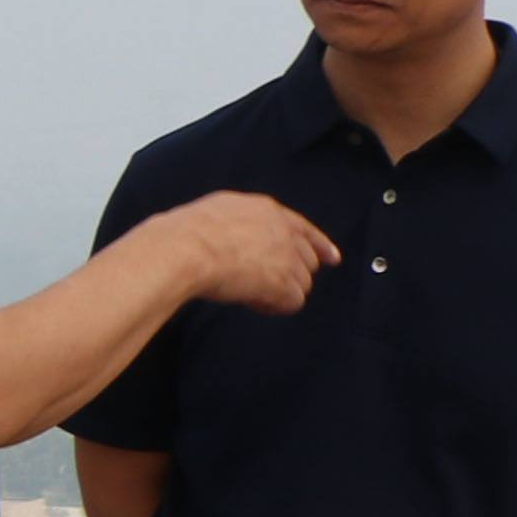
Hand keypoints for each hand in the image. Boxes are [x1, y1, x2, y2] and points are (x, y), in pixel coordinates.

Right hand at [151, 188, 340, 316]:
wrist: (185, 249)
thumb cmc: (184, 233)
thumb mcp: (215, 211)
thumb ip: (236, 220)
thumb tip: (229, 232)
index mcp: (266, 210)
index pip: (303, 228)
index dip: (319, 245)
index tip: (332, 258)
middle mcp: (284, 232)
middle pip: (307, 259)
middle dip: (291, 272)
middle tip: (264, 283)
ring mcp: (287, 258)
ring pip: (302, 283)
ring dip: (280, 291)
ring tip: (249, 293)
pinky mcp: (284, 283)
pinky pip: (292, 302)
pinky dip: (274, 306)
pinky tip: (253, 302)